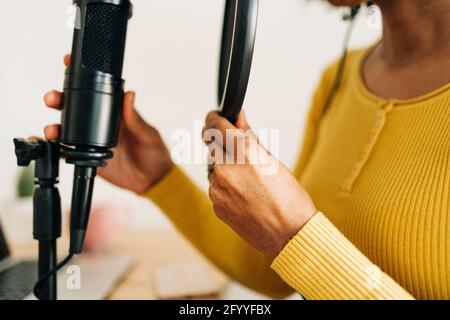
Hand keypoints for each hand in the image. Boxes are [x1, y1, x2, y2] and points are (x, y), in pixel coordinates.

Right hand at [44, 55, 172, 193]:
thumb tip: (130, 95)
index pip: (96, 90)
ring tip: (51, 129)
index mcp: (115, 113)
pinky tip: (45, 144)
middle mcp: (100, 123)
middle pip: (74, 107)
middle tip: (52, 98)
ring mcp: (92, 140)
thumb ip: (136, 119)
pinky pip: (67, 151)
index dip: (81, 77)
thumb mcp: (148, 135)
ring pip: (67, 127)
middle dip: (59, 99)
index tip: (68, 64)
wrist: (151, 180)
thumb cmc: (154, 154)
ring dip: (55, 125)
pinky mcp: (87, 156)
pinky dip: (54, 147)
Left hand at [203, 111, 316, 260]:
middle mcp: (226, 169)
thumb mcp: (273, 161)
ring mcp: (218, 189)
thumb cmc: (289, 200)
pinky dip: (225, 186)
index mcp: (243, 153)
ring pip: (213, 168)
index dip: (213, 118)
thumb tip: (238, 118)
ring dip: (224, 167)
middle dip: (223, 145)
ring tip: (249, 182)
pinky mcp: (216, 205)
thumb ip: (249, 137)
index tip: (216, 117)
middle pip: (212, 145)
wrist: (289, 236)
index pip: (214, 125)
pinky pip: (216, 187)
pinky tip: (245, 196)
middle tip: (240, 154)